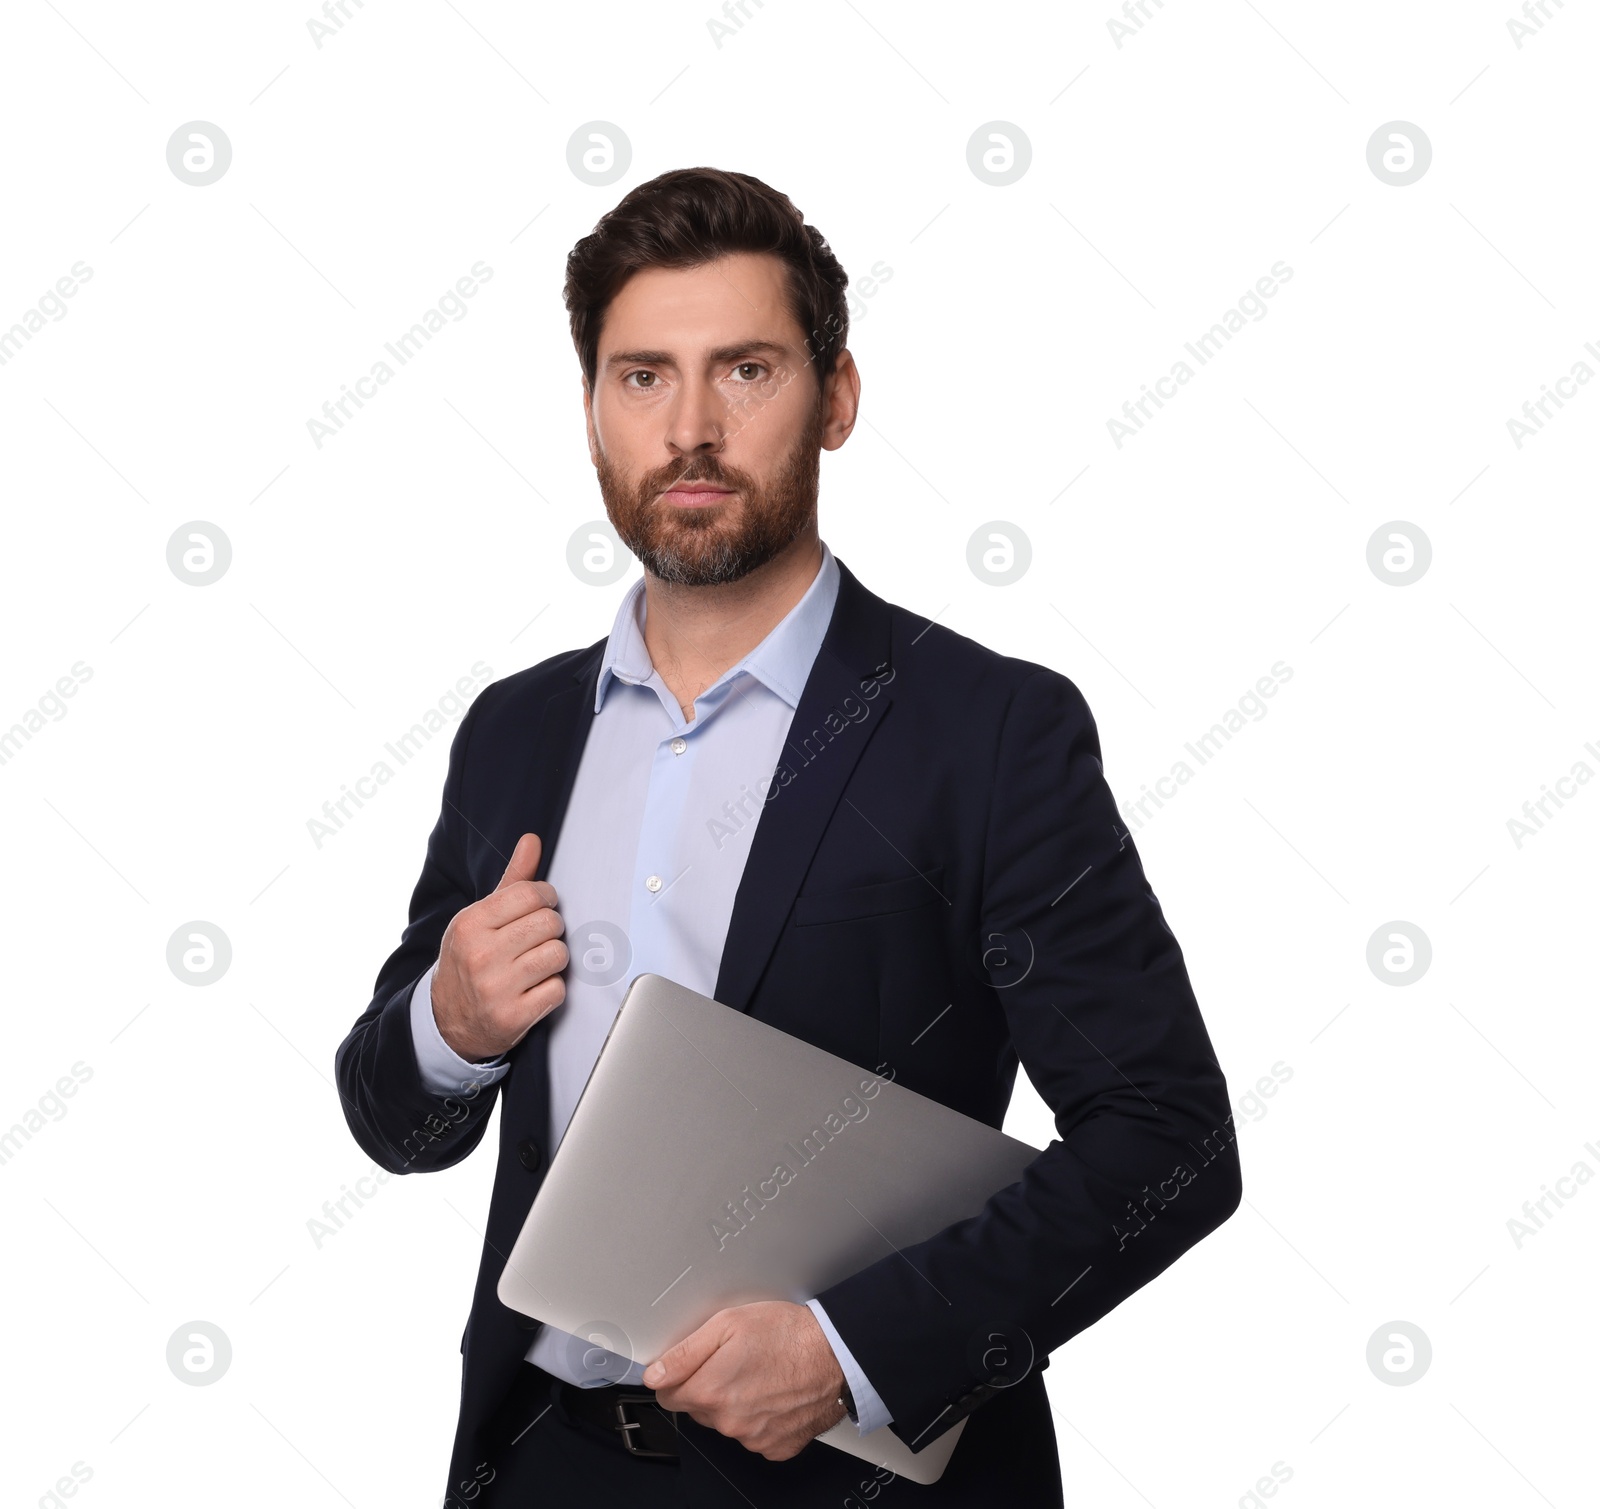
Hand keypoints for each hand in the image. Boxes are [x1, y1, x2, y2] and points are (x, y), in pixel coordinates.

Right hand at [430, 832, 567, 1060]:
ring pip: (559, 955)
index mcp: (470, 924)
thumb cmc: (469, 959)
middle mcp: (480, 955)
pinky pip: (558, 990)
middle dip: (549, 930)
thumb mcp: (480, 918)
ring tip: (533, 965)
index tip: (541, 907)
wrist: (446, 1020)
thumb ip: (512, 880)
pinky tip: (531, 990)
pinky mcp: (512, 1017)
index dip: (545, 899)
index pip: (532, 894)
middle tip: (534, 940)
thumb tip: (532, 840)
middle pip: (550, 923)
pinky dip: (551, 990)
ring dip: (553, 960)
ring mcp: (495, 988)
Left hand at [641, 1301, 847, 1460]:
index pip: (667, 1394)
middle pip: (698, 1408)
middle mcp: (729, 1422)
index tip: (693, 1364)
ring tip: (760, 1374)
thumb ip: (684, 1353)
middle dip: (708, 1386)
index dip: (677, 1376)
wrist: (836, 1354)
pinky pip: (755, 1436)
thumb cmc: (788, 1335)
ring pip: (726, 1423)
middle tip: (734, 1360)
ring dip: (735, 1403)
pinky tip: (773, 1395)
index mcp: (711, 1391)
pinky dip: (760, 1419)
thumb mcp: (727, 1324)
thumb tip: (655, 1374)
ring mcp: (753, 1438)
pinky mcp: (776, 1447)